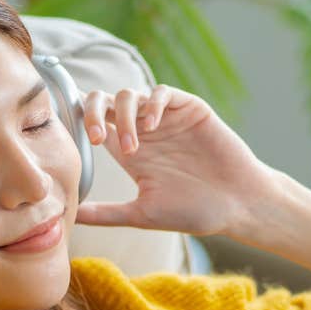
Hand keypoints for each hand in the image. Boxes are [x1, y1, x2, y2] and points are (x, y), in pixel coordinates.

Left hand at [74, 84, 286, 239]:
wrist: (238, 204)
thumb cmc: (194, 212)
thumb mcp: (142, 214)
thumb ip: (107, 213)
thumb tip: (72, 217)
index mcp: (128, 151)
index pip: (93, 123)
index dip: (80, 123)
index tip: (80, 142)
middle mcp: (143, 131)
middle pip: (104, 101)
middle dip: (92, 111)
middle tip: (96, 137)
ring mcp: (165, 118)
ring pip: (129, 95)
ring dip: (123, 116)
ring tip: (132, 147)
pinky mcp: (188, 109)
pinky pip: (162, 92)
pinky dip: (152, 103)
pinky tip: (152, 126)